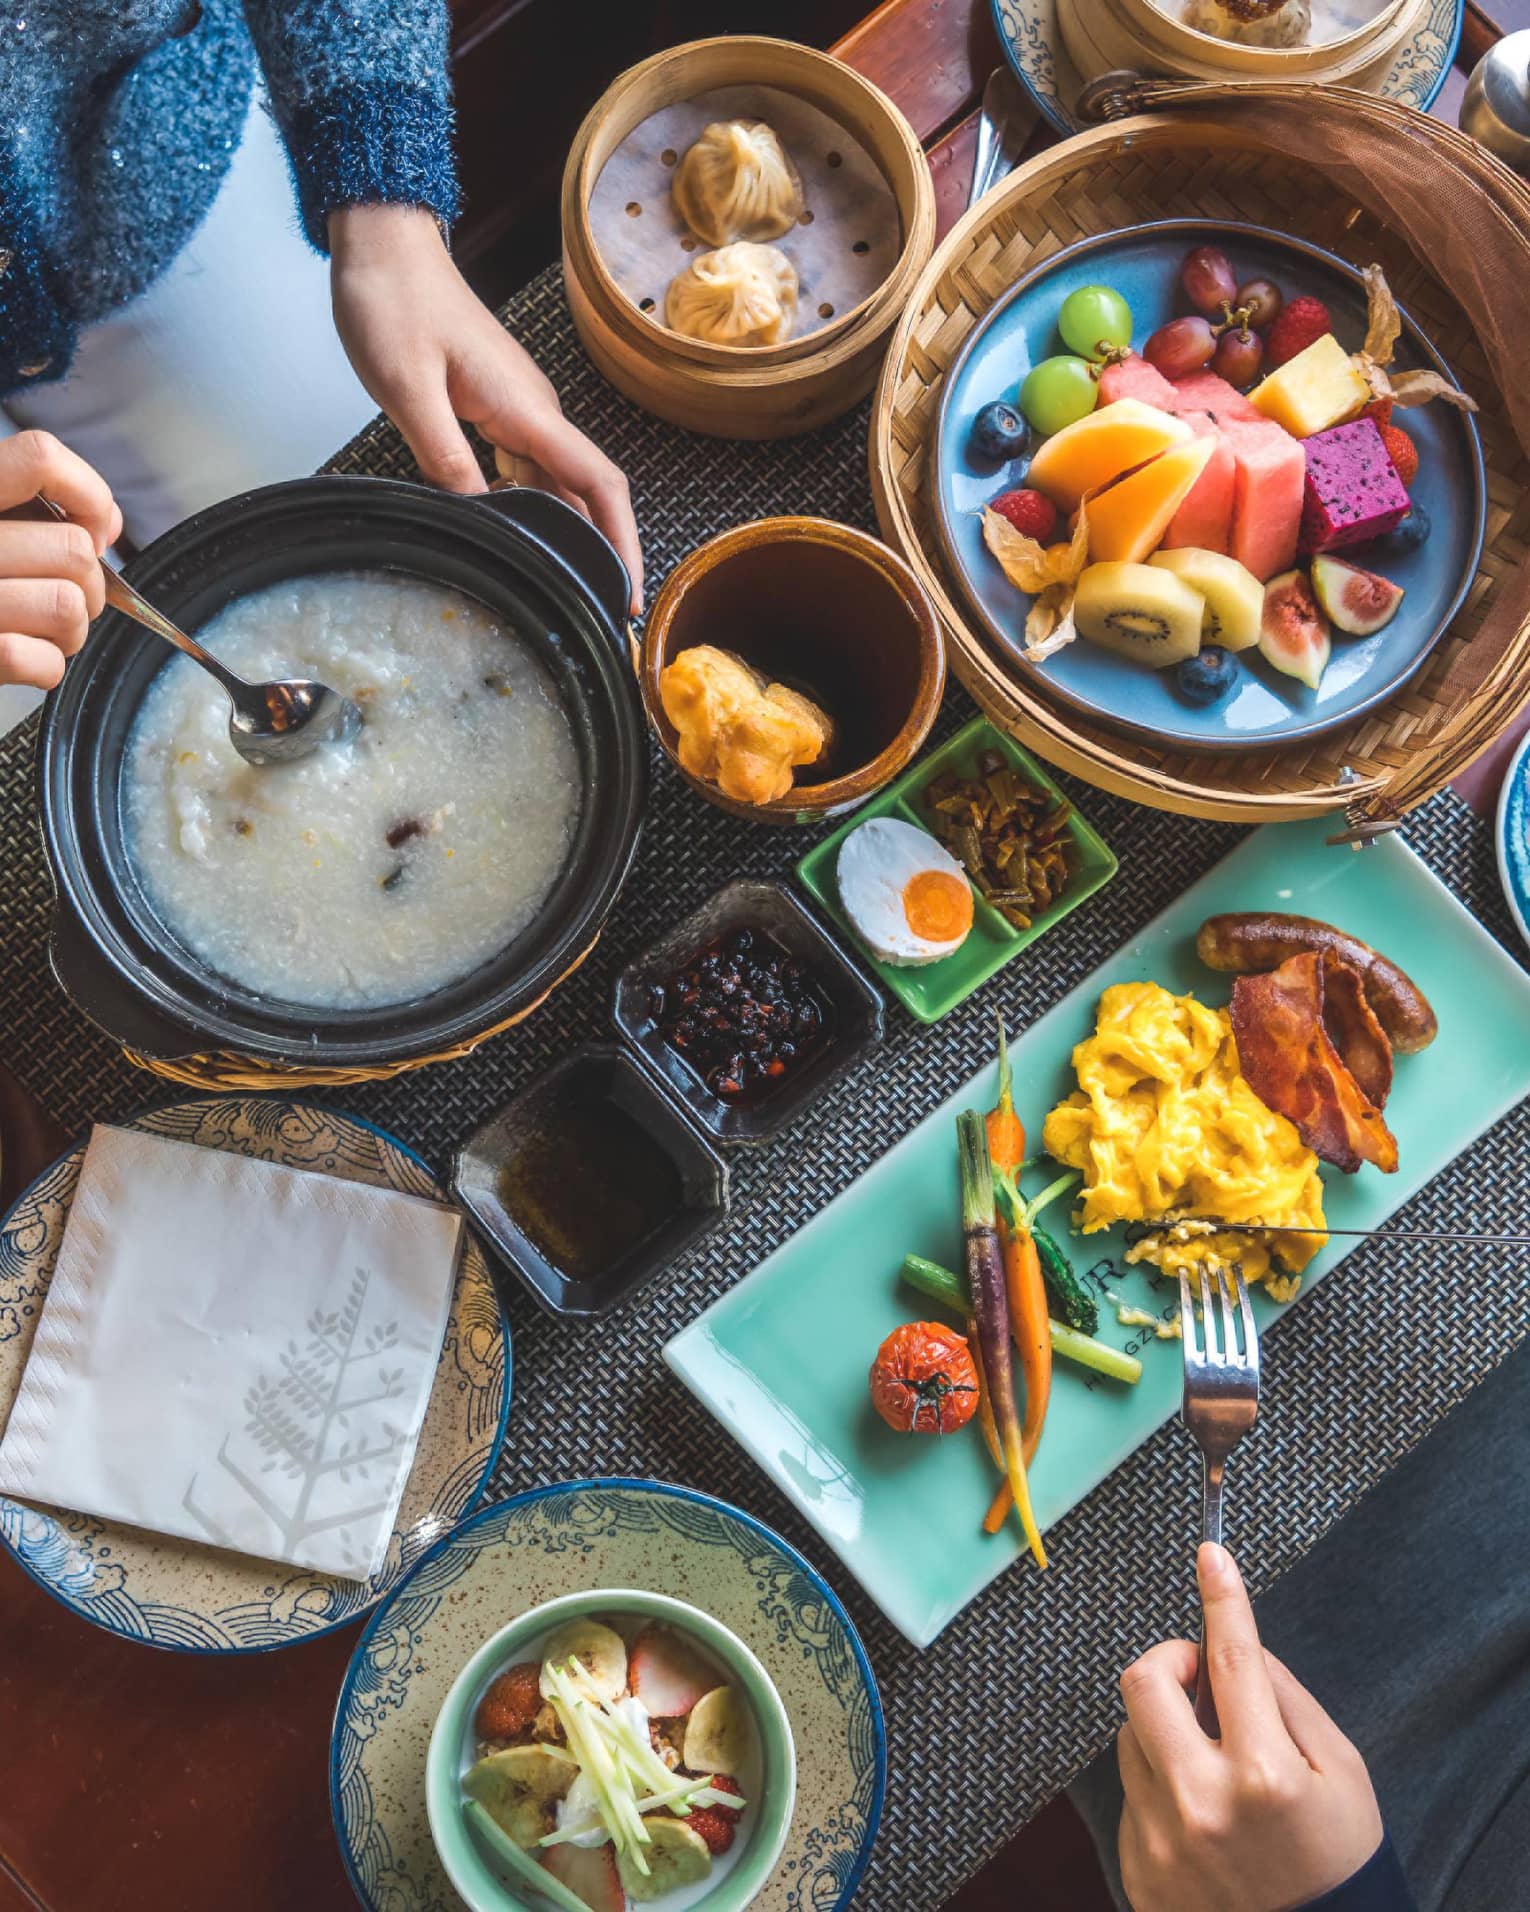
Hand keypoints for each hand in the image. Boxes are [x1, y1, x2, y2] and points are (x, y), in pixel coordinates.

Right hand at [0, 432, 118, 689]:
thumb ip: (36, 511)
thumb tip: (106, 525)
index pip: (40, 459)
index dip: (87, 495)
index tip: (90, 528)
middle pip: (74, 550)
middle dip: (87, 584)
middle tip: (57, 593)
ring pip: (68, 606)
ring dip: (70, 628)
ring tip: (36, 626)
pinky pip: (46, 662)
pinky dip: (43, 665)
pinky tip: (15, 655)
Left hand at [329, 204, 642, 610]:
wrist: (385, 246)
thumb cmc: (392, 302)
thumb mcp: (407, 388)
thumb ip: (444, 457)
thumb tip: (479, 518)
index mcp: (525, 408)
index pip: (597, 483)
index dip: (620, 543)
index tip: (627, 592)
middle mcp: (535, 411)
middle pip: (587, 492)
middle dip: (600, 551)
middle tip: (596, 611)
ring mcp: (520, 409)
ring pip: (557, 485)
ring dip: (566, 533)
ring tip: (560, 586)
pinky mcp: (499, 408)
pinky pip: (528, 469)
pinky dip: (532, 507)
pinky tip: (514, 535)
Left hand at [1117, 1543, 1382, 1911]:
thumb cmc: (1337, 1863)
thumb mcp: (1343, 1775)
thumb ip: (1288, 1701)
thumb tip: (1243, 1648)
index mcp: (1264, 1776)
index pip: (1230, 1657)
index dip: (1221, 1596)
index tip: (1211, 1553)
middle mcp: (1201, 1804)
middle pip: (1144, 1680)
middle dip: (1170, 1660)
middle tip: (1198, 1676)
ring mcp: (1161, 1840)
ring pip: (1131, 1734)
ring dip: (1166, 1730)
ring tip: (1213, 1769)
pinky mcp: (1137, 1867)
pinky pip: (1132, 1792)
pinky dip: (1161, 1786)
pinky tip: (1203, 1822)